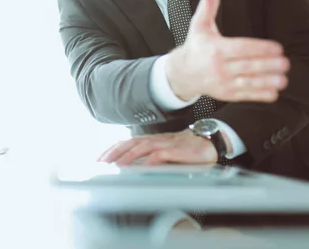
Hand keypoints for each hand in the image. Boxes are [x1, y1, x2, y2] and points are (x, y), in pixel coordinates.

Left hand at [97, 130, 216, 165]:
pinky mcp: (176, 150)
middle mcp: (155, 140)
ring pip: (142, 147)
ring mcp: (165, 144)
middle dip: (114, 152)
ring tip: (116, 165)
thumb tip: (134, 169)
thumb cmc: (185, 149)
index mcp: (151, 140)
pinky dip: (150, 161)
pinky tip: (141, 168)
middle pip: (130, 143)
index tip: (100, 159)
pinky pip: (160, 155)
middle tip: (102, 163)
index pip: (127, 142)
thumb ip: (150, 158)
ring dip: (127, 156)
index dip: (113, 149)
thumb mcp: (165, 153)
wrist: (208, 141)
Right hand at [166, 0, 289, 101]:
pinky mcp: (226, 94)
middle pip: (246, 66)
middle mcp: (219, 67)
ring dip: (266, 82)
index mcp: (215, 49)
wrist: (181, 73)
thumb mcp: (199, 25)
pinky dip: (258, 95)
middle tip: (285, 63)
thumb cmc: (195, 47)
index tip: (277, 48)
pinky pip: (244, 95)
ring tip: (283, 80)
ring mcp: (223, 82)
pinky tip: (273, 93)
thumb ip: (207, 5)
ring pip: (247, 82)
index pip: (240, 48)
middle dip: (267, 66)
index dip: (259, 48)